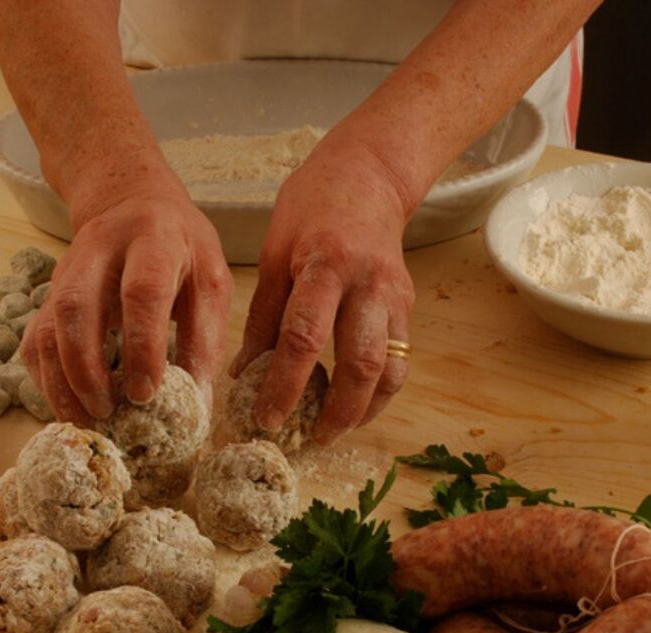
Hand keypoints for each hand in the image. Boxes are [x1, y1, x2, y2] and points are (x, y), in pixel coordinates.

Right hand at [22, 181, 232, 422]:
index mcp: (154, 240)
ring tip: (84, 421)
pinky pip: (35, 340)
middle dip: (87, 368)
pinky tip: (68, 406)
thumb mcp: (210, 280)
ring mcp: (66, 272)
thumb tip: (198, 403)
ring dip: (61, 381)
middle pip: (76, 307)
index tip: (146, 394)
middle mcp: (100, 250)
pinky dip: (46, 379)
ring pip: (47, 327)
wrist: (132, 203)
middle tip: (107, 413)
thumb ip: (205, 337)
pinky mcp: (49, 295)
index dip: (143, 346)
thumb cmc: (181, 249)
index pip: (142, 292)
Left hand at [230, 140, 414, 443]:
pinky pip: (401, 360)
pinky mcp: (408, 305)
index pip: (304, 337)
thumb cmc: (311, 207)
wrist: (369, 174)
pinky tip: (356, 408)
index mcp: (324, 265)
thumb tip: (242, 372)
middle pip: (360, 363)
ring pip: (390, 369)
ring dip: (364, 410)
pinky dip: (381, 392)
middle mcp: (367, 283)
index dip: (285, 384)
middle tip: (308, 439)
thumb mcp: (274, 252)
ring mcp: (394, 296)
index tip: (267, 417)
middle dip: (334, 412)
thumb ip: (264, 316)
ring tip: (334, 432)